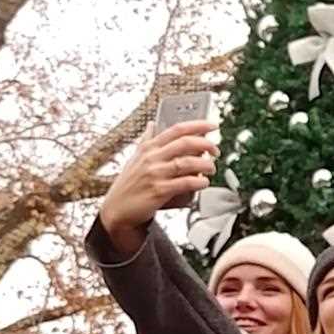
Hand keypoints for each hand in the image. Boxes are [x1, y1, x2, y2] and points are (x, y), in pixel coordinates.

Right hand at [99, 120, 217, 249]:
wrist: (117, 209)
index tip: (212, 125)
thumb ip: (146, 141)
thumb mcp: (135, 158)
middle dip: (206, 144)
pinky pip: (185, 183)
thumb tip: (152, 124)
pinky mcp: (159, 191)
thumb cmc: (128, 185)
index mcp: (148, 147)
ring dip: (205, 164)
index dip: (197, 125)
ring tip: (212, 168)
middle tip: (216, 150)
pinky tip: (204, 182)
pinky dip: (198, 182)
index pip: (176, 129)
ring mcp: (155, 174)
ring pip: (187, 162)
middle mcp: (152, 158)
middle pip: (185, 143)